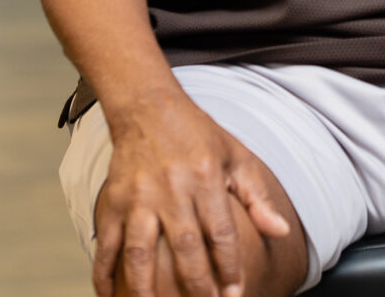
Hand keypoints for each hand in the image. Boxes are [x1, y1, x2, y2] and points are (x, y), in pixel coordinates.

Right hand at [92, 87, 293, 296]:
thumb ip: (257, 197)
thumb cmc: (197, 134)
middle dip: (197, 285)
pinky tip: (109, 295)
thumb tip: (281, 232)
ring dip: (146, 288)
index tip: (235, 294)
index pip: (221, 232)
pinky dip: (103, 273)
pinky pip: (106, 244)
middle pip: (185, 247)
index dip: (229, 267)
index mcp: (205, 178)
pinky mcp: (112, 201)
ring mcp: (138, 197)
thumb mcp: (236, 157)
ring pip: (140, 252)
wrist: (147, 107)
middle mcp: (171, 190)